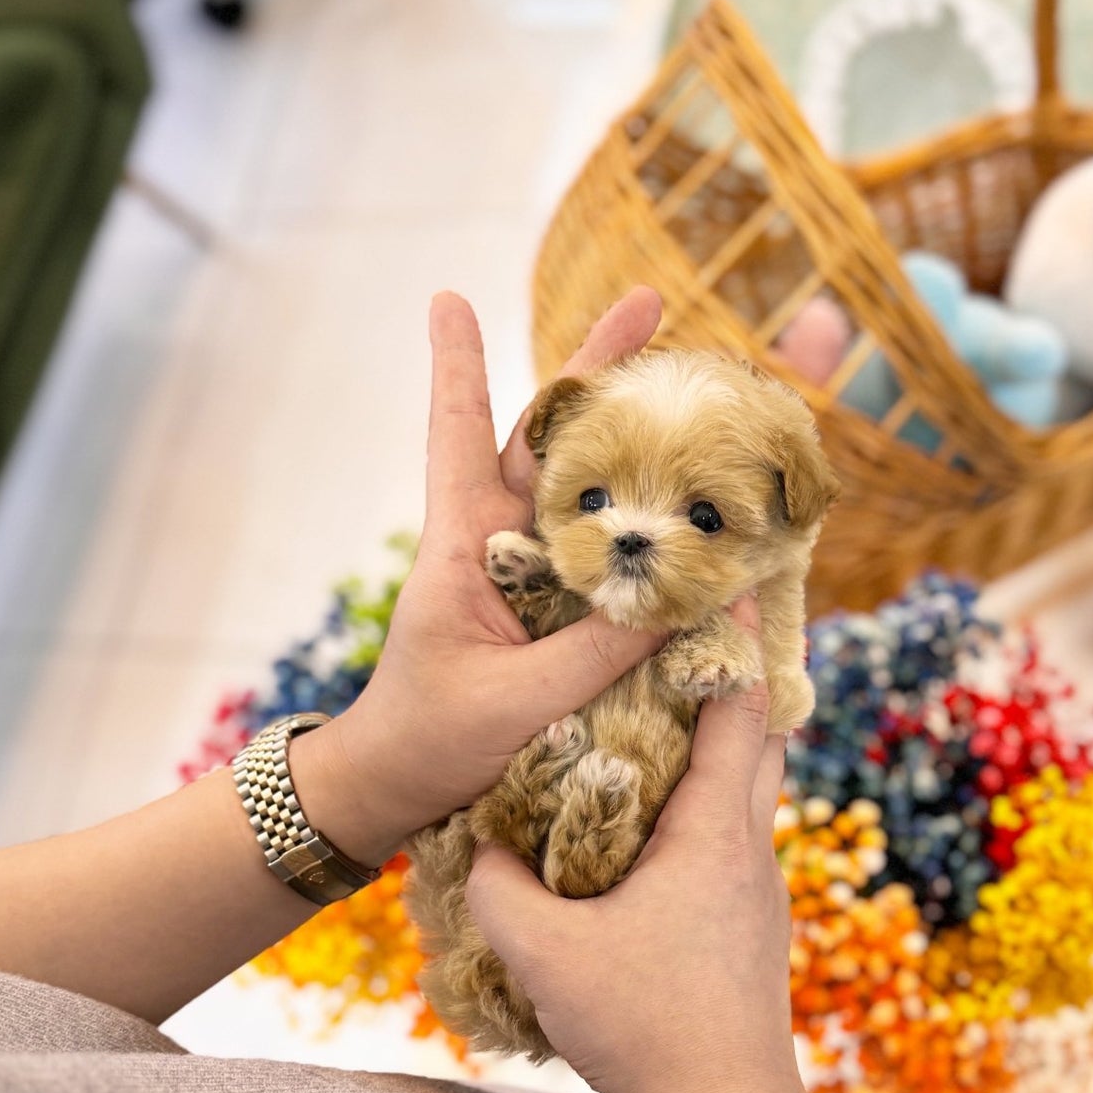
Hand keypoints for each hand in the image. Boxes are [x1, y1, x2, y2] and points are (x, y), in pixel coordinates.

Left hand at [294, 288, 667, 864]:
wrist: (395, 795)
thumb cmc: (431, 741)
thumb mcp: (517, 701)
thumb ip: (602, 652)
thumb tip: (696, 600)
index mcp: (462, 545)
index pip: (460, 436)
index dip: (458, 366)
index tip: (447, 297)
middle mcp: (497, 546)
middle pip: (550, 439)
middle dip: (599, 370)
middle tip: (653, 301)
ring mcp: (528, 580)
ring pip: (590, 492)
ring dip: (638, 442)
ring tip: (695, 386)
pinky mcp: (554, 619)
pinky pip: (610, 563)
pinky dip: (649, 531)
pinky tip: (698, 511)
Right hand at [465, 644, 803, 1092]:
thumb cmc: (644, 1027)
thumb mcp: (543, 954)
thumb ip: (498, 889)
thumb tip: (477, 845)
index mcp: (713, 834)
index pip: (737, 711)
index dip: (735, 642)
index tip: (729, 582)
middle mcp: (750, 848)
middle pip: (762, 738)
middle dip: (739, 679)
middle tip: (702, 630)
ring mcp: (760, 890)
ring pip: (754, 790)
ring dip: (728, 743)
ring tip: (679, 711)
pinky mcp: (753, 928)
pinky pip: (739, 835)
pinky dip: (716, 798)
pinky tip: (668, 819)